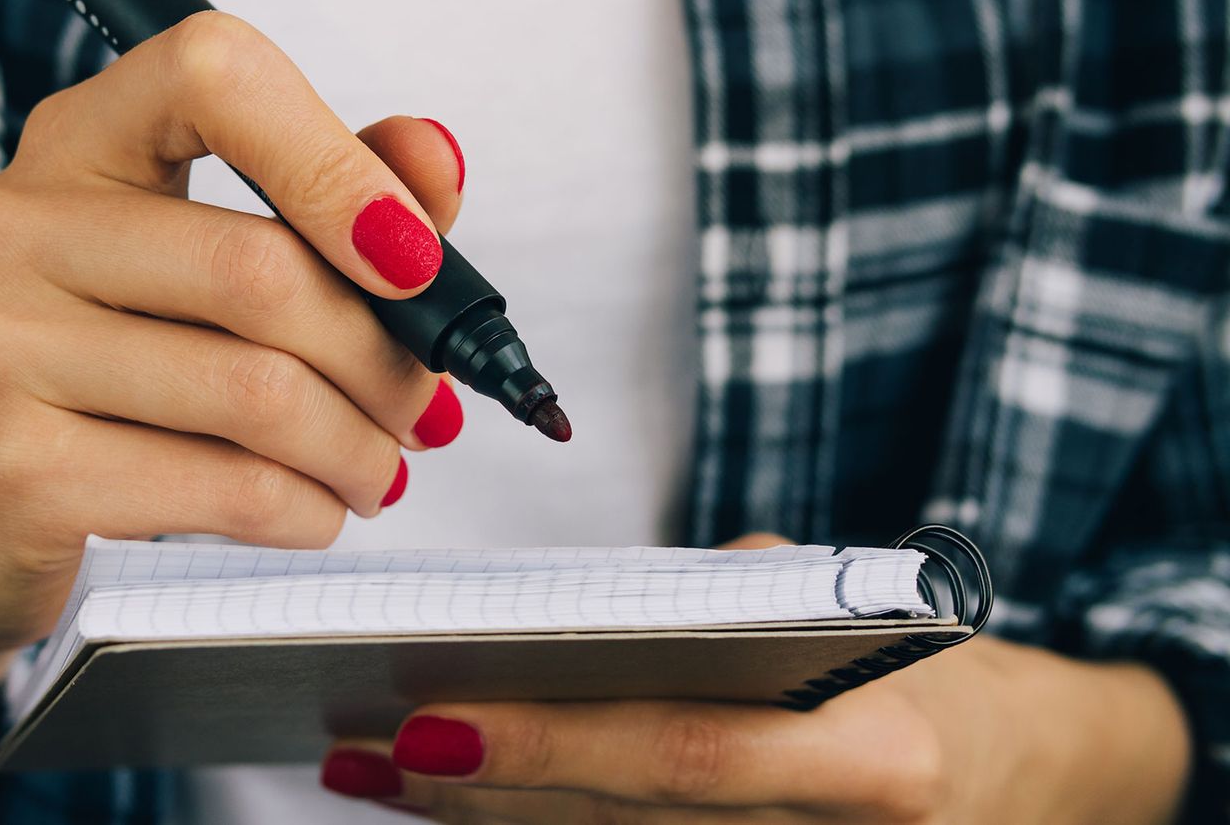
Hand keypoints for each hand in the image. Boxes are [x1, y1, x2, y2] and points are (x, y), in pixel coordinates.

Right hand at [0, 11, 467, 654]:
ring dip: (359, 446)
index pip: (214, 74)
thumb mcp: (222, 250)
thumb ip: (338, 187)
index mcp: (79, 140)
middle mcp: (15, 226)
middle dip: (383, 356)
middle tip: (421, 404)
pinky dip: (308, 509)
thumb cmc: (123, 363)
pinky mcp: (20, 471)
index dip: (336, 162)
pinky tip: (316, 509)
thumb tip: (436, 159)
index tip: (415, 257)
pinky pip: (229, 489)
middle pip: (259, 269)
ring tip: (377, 465)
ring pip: (259, 392)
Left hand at [321, 540, 1191, 823]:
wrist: (1044, 764)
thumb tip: (579, 609)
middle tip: (361, 750)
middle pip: (628, 822)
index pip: (683, 753)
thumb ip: (732, 602)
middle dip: (482, 793)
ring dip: (487, 822)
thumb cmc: (935, 660)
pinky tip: (461, 806)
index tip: (427, 722)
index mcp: (874, 758)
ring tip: (372, 775)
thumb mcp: (859, 602)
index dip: (549, 748)